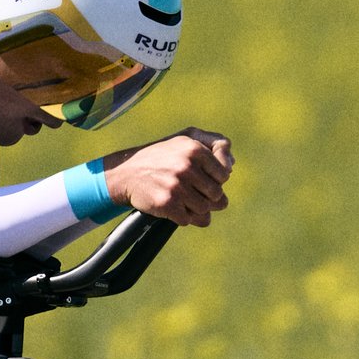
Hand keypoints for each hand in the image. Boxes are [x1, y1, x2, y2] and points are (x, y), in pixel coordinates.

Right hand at [104, 128, 233, 226]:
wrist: (126, 173)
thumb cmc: (161, 155)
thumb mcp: (186, 138)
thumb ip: (214, 143)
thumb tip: (231, 165)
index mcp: (195, 149)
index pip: (224, 175)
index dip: (215, 180)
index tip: (202, 179)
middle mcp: (187, 166)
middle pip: (216, 195)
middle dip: (206, 197)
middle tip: (191, 192)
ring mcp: (177, 186)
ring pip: (204, 210)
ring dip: (195, 209)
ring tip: (182, 200)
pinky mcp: (167, 204)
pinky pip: (188, 220)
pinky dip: (181, 217)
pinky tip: (172, 207)